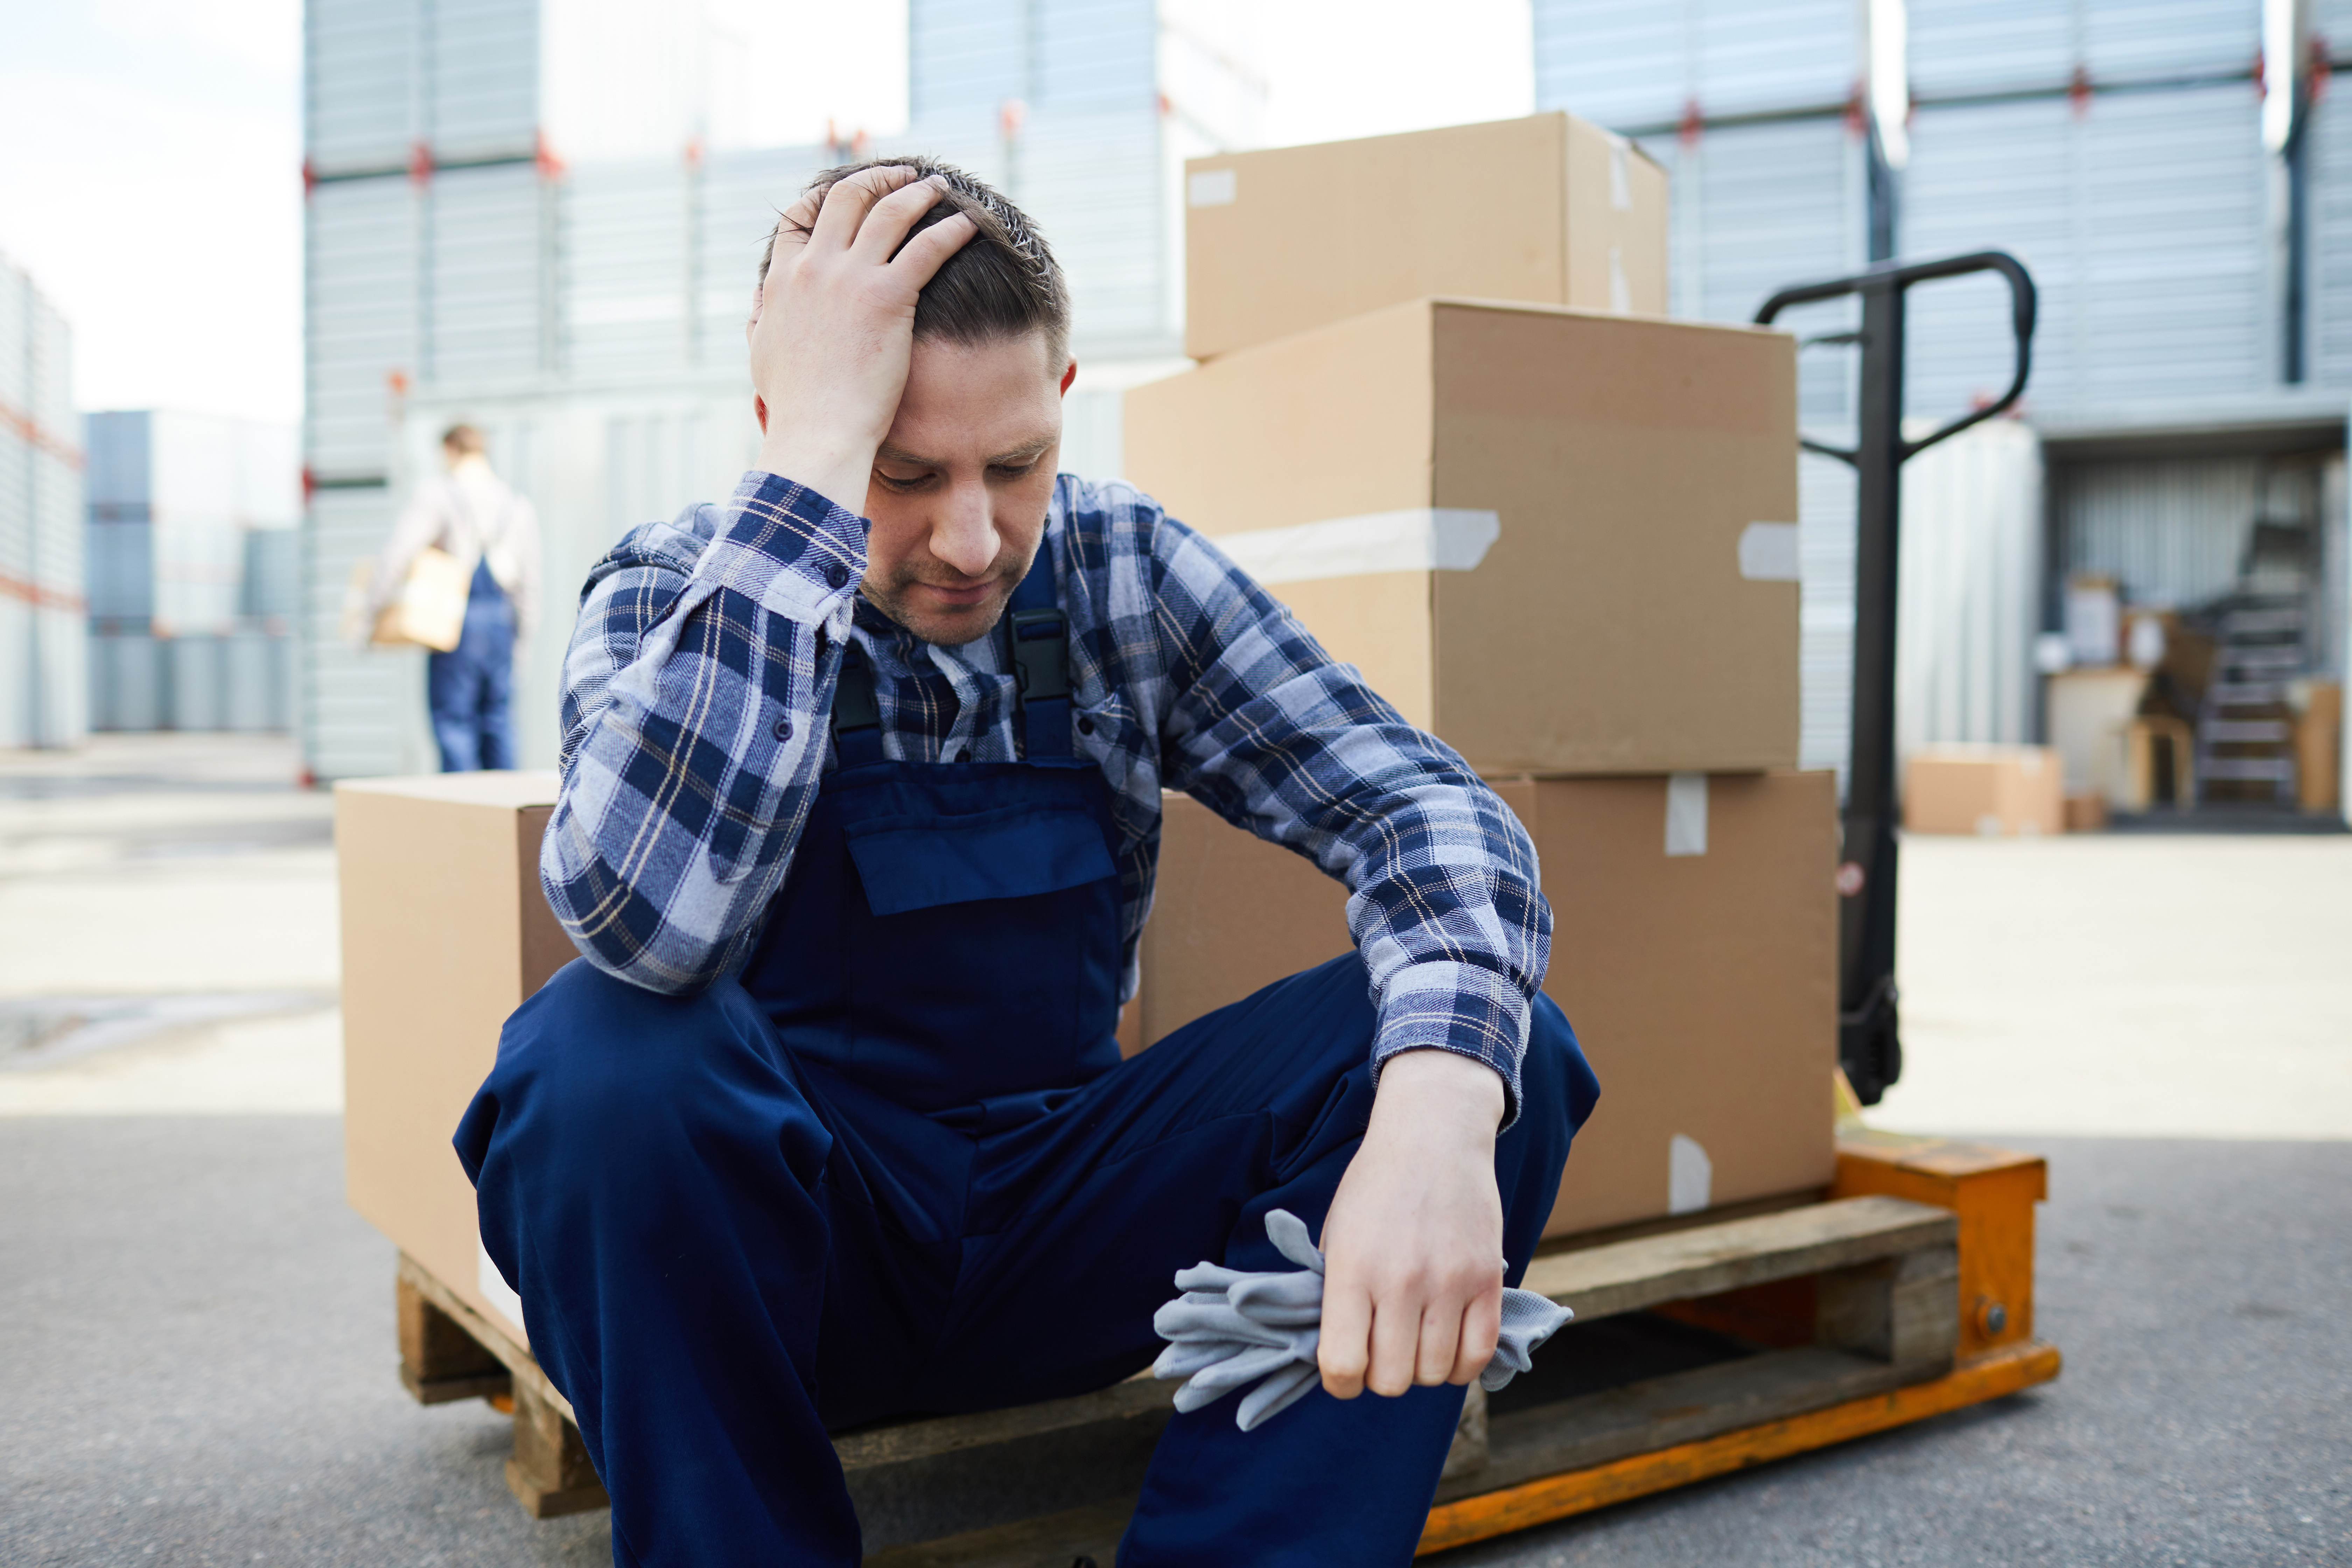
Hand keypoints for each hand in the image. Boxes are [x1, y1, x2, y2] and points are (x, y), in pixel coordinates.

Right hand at [748, 166, 977, 512]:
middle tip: (904, 175)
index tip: (850, 190)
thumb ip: (761, 320)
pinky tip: (969, 224)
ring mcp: (850, 278)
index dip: (826, 197)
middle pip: (845, 199)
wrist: (817, 432)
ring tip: (938, 187)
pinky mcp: (887, 296)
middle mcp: (814, 268)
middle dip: (877, 179)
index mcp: (782, 280)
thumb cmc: (795, 406)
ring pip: (888, 212)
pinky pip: (926, 247)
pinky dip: (950, 229)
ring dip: (916, 192)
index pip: (799, 218)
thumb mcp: (762, 355)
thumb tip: (759, 303)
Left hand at [1317, 1049, 1507, 1398]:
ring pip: (1436, 1374)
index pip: (1342, 1364)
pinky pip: (1478, 1355)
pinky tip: (1447, 1343)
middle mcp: (1401, 1280)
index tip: (1343, 1370)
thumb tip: (1334, 1355)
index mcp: (1352, 1269)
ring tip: (1414, 1341)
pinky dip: (1461, 1364)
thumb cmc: (1375, 1187)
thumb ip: (1333, 1295)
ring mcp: (1450, 1281)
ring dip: (1422, 1369)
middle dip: (1381, 1376)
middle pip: (1391, 1379)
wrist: (1433, 1135)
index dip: (1339, 1382)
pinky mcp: (1488, 1280)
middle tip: (1380, 1349)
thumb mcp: (1335, 1234)